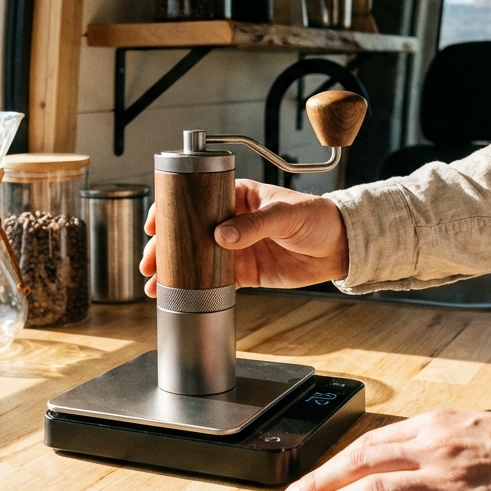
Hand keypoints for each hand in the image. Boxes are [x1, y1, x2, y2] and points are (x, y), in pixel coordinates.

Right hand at [139, 179, 348, 295]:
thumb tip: (222, 235)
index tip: (155, 224)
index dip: (172, 211)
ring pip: (197, 258)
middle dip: (165, 247)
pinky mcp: (245, 271)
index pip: (196, 199)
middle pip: (189, 232)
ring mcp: (236, 248)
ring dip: (176, 270)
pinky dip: (196, 287)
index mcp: (238, 196)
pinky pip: (214, 280)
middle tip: (150, 261)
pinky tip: (179, 294)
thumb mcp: (285, 214)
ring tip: (155, 283)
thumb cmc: (317, 218)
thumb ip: (254, 225)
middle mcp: (232, 221)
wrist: (340, 248)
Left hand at [282, 410, 490, 490]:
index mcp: (436, 426)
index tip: (314, 476)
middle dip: (321, 482)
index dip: (336, 462)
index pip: (371, 443)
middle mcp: (435, 449)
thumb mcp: (473, 427)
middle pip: (363, 464)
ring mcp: (448, 483)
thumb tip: (398, 454)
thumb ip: (434, 439)